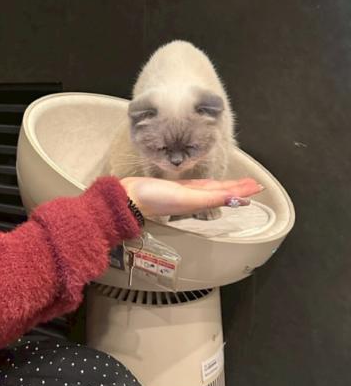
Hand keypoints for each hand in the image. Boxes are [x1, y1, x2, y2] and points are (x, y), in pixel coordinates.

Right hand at [120, 177, 263, 219]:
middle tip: (254, 184)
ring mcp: (186, 193)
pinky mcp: (175, 188)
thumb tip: (235, 198)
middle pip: (222, 192)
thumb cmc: (154, 198)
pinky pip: (198, 186)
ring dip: (227, 186)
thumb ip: (210, 197)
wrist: (129, 197)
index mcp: (200, 201)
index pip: (227, 195)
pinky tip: (211, 184)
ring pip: (212, 189)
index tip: (257, 188)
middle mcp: (195, 198)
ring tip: (239, 184)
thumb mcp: (186, 197)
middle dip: (238, 188)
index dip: (242, 191)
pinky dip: (209, 184)